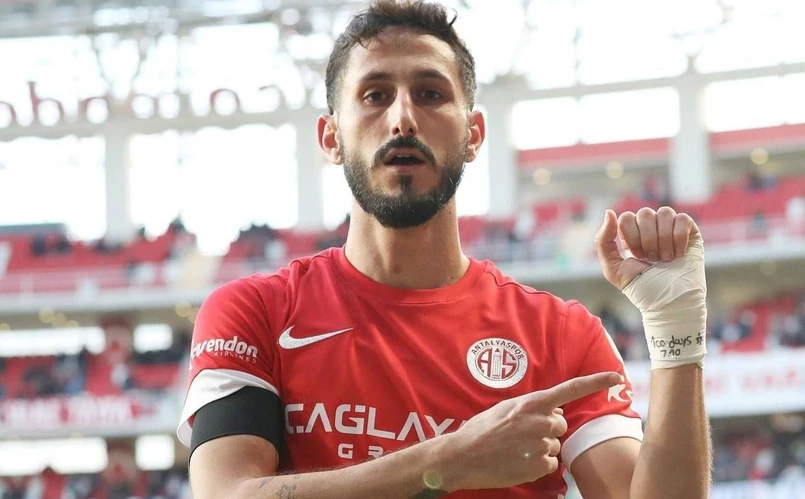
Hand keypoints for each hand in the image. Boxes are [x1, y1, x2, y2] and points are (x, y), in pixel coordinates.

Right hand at [440, 372, 620, 490]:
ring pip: (554, 444)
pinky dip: (538, 464)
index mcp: (532, 403)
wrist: (463, 456)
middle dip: (547, 428)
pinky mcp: (540, 466)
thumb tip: (554, 412)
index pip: (571, 389)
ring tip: (515, 448)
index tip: (616, 377)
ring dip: (540, 447)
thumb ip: (531, 407)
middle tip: (521, 434)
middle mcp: (541, 421)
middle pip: (560, 424)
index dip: (596, 382)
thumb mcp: (505, 409)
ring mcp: (541, 444)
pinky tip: (518, 461)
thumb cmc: (481, 430)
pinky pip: (550, 463)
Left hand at [595, 207, 699, 289]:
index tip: (637, 257)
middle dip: (648, 240)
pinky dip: (679, 238)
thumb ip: (603, 240)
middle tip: (652, 259)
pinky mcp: (690, 231)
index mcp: (631, 233)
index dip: (631, 237)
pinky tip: (679, 254)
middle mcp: (650, 227)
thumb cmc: (640, 287)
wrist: (669, 302)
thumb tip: (609, 212)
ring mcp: (670, 227)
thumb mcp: (613, 267)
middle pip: (645, 213)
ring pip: (665, 212)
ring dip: (664, 240)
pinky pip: (683, 219)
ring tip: (666, 259)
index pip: (626, 217)